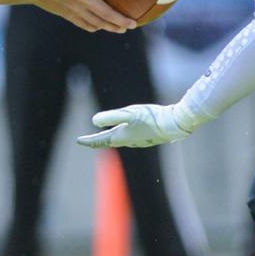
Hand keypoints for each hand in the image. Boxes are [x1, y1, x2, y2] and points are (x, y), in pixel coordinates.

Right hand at [28, 0, 140, 33]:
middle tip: (134, 24)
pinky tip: (101, 27)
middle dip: (122, 21)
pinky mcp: (69, 16)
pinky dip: (96, 27)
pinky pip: (86, 25)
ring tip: (122, 29)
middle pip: (107, 14)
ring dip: (112, 27)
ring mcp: (76, 10)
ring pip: (98, 23)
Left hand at [77, 102, 196, 148]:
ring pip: (121, 141)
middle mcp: (130, 141)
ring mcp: (140, 140)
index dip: (89, 140)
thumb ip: (111, 117)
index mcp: (122, 136)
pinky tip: (129, 134)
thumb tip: (94, 121)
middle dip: (98, 141)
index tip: (78, 141)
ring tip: (105, 138)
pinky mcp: (149, 137)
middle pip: (109, 142)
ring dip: (111, 139)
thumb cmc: (152, 117)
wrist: (176, 124)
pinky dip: (124, 137)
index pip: (101, 140)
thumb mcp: (129, 114)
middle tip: (87, 141)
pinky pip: (132, 138)